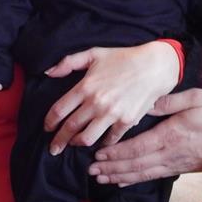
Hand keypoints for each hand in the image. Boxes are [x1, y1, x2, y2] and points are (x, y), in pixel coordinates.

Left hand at [42, 41, 180, 154]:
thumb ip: (68, 62)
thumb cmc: (123, 58)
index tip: (47, 128)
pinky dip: (102, 144)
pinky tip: (99, 143)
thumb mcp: (94, 53)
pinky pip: (110, 139)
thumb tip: (48, 72)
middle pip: (70, 128)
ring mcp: (112, 114)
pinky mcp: (127, 121)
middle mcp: (96, 102)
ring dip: (77, 144)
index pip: (59, 110)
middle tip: (53, 148)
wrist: (154, 66)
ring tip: (74, 144)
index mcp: (85, 86)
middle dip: (59, 141)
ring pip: (87, 138)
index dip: (50, 122)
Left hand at [88, 88, 201, 183]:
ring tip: (101, 179)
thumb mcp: (195, 98)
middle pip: (135, 165)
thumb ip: (168, 101)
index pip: (137, 148)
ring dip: (120, 177)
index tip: (98, 155)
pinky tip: (123, 182)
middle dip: (111, 168)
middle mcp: (169, 154)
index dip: (116, 154)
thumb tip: (144, 103)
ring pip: (142, 174)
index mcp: (170, 135)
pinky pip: (153, 177)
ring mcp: (175, 164)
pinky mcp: (180, 169)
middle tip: (91, 171)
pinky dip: (135, 180)